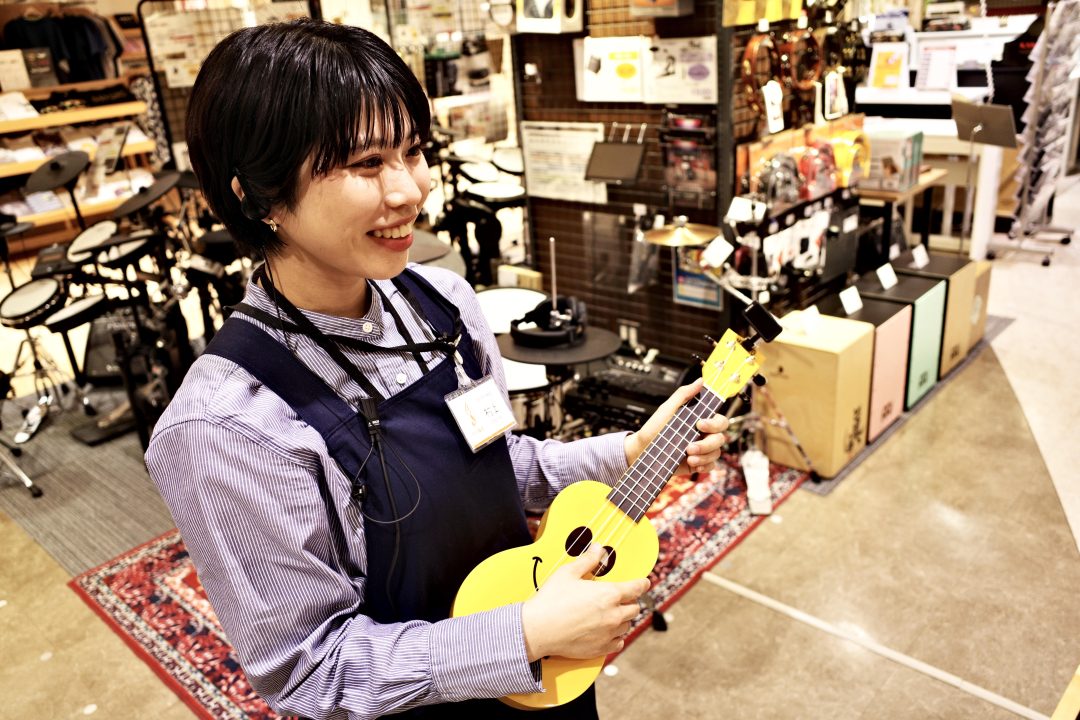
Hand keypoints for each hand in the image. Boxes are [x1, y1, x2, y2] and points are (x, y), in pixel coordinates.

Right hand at [521, 543, 648, 661]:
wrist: (537, 630)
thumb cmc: (551, 599)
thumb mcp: (568, 573)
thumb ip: (588, 560)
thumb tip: (599, 548)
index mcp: (609, 594)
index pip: (636, 588)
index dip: (642, 583)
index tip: (645, 582)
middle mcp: (614, 615)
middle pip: (634, 608)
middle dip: (630, 601)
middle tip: (621, 598)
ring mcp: (608, 634)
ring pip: (627, 625)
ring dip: (623, 618)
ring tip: (612, 614)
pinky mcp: (601, 649)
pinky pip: (619, 642)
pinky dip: (616, 636)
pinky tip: (608, 632)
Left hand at [623, 378, 728, 475]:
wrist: (642, 451)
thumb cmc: (654, 429)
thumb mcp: (667, 409)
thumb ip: (683, 394)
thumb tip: (700, 381)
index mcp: (699, 420)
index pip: (720, 420)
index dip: (714, 423)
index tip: (699, 424)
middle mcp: (703, 435)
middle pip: (720, 438)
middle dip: (707, 444)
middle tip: (689, 447)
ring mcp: (702, 450)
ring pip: (716, 452)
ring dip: (704, 455)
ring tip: (688, 456)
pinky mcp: (698, 463)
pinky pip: (711, 465)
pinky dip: (705, 465)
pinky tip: (693, 463)